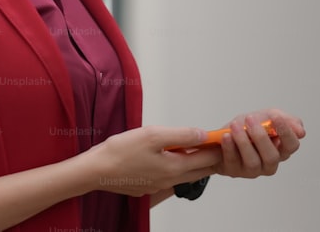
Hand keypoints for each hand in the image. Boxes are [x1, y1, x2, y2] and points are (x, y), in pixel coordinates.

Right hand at [89, 125, 221, 196]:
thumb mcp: (153, 135)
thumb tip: (202, 134)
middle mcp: (171, 180)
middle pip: (200, 170)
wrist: (97, 171)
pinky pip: (170, 177)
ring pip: (185, 174)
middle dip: (210, 156)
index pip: (207, 159)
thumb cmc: (121, 151)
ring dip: (193, 162)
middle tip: (214, 142)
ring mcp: (159, 185)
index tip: (223, 136)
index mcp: (175, 167)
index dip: (217, 146)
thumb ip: (181, 135)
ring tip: (194, 148)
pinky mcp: (148, 186)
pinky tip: (167, 156)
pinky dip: (176, 167)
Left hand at [217, 108, 304, 178]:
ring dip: (243, 141)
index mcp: (281, 150)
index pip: (291, 145)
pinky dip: (230, 147)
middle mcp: (269, 163)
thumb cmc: (247, 127)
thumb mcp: (265, 117)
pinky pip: (233, 161)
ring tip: (235, 126)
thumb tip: (300, 130)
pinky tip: (226, 136)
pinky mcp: (234, 171)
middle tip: (250, 118)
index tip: (276, 117)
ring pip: (252, 161)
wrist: (222, 135)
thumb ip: (282, 119)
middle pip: (272, 156)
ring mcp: (252, 170)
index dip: (286, 132)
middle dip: (261, 136)